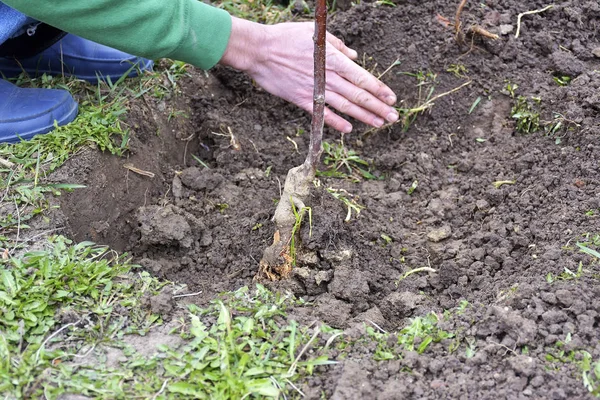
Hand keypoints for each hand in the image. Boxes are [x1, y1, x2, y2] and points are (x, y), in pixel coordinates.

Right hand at [220, 17, 397, 132]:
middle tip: (393, 117)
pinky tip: (349, 129)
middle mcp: (327, 76)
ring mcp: (314, 89)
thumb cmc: (286, 37)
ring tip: (379, 124)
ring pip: (345, 106)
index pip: (362, 77)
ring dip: (363, 116)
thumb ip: (338, 46)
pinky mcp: (301, 99)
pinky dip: (335, 121)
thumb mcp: (315, 33)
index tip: (392, 98)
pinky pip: (321, 113)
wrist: (259, 50)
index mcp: (332, 58)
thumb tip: (354, 56)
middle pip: (358, 94)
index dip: (379, 89)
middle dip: (378, 106)